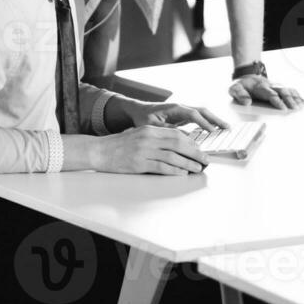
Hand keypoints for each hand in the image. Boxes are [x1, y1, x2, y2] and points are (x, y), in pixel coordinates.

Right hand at [92, 125, 209, 175]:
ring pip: (173, 156)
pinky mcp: (139, 164)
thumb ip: (154, 138)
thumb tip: (174, 145)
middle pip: (178, 144)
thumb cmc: (117, 144)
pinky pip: (162, 167)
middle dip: (195, 152)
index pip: (175, 134)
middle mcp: (148, 138)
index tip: (199, 149)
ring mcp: (143, 151)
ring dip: (188, 163)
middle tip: (205, 159)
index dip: (190, 142)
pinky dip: (175, 171)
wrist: (98, 151)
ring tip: (197, 168)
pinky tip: (182, 173)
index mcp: (148, 129)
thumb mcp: (137, 134)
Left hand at [120, 99, 229, 131]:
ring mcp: (182, 112)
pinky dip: (208, 123)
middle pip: (202, 111)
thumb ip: (167, 130)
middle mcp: (181, 108)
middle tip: (227, 128)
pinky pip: (198, 119)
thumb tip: (184, 138)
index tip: (213, 131)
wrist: (137, 111)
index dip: (203, 123)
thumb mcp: (152, 126)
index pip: (193, 114)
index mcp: (174, 108)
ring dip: (214, 120)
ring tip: (226, 129)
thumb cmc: (142, 117)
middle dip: (215, 119)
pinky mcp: (182, 117)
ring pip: (202, 114)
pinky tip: (214, 130)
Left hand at [229, 74, 303, 109]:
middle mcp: (270, 85)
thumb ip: (239, 95)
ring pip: (288, 90)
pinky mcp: (280, 88)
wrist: (247, 77)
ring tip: (302, 107)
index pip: (270, 94)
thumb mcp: (234, 89)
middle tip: (295, 110)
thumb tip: (247, 103)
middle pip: (282, 91)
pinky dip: (298, 96)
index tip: (283, 109)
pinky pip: (291, 91)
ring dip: (296, 98)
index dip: (277, 101)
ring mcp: (276, 86)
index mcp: (259, 87)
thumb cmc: (241, 86)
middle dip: (289, 100)